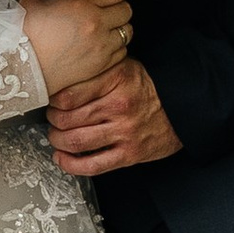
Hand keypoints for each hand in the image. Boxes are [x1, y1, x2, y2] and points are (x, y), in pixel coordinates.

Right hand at [20, 0, 131, 99]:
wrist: (22, 68)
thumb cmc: (24, 34)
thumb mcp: (35, 1)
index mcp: (82, 4)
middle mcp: (97, 24)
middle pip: (127, 10)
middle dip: (119, 7)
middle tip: (107, 9)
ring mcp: (102, 46)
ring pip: (127, 31)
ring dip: (119, 28)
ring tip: (106, 28)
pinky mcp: (102, 65)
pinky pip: (123, 51)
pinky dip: (116, 47)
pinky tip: (102, 45)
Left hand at [48, 58, 182, 174]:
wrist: (182, 109)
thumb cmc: (147, 88)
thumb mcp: (124, 66)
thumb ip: (96, 70)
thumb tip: (61, 77)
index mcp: (116, 80)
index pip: (69, 94)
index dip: (52, 101)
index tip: (52, 102)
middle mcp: (119, 106)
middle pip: (68, 119)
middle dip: (52, 122)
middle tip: (52, 119)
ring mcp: (125, 132)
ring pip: (76, 141)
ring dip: (58, 141)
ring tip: (56, 137)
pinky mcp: (129, 154)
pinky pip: (93, 165)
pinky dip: (71, 165)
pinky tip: (62, 158)